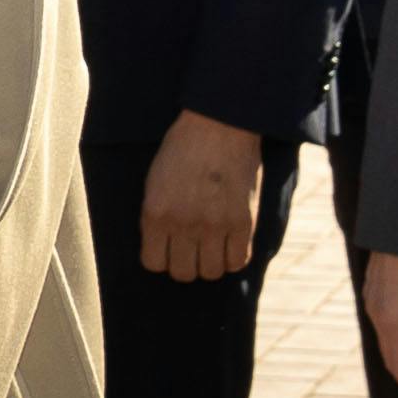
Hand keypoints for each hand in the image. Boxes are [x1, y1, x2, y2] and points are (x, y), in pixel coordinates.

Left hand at [137, 110, 269, 283]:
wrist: (219, 124)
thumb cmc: (183, 149)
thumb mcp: (154, 181)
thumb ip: (156, 216)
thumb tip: (160, 248)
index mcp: (155, 213)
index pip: (153, 263)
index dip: (161, 257)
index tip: (169, 247)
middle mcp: (183, 224)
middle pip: (183, 273)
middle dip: (186, 263)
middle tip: (193, 248)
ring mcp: (214, 225)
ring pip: (212, 272)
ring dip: (212, 262)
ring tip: (213, 245)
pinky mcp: (243, 222)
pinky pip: (239, 261)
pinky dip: (235, 257)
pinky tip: (231, 242)